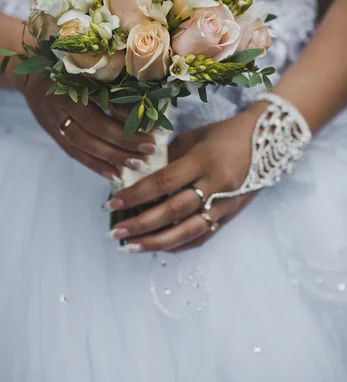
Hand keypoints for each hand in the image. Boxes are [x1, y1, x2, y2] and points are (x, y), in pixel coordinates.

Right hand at [20, 74, 155, 179]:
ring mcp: (54, 118)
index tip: (153, 123)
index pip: (105, 99)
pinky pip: (74, 152)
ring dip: (113, 156)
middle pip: (95, 124)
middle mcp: (63, 99)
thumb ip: (110, 76)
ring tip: (137, 164)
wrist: (30, 71)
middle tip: (150, 148)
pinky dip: (95, 165)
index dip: (129, 113)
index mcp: (75, 77)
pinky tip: (114, 175)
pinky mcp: (52, 131)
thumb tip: (147, 94)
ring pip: (85, 142)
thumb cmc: (68, 63)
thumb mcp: (87, 61)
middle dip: (125, 139)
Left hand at [108, 107, 261, 251]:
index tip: (112, 204)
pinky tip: (159, 247)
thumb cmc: (225, 134)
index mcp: (203, 160)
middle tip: (115, 233)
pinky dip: (180, 245)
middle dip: (140, 225)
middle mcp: (216, 184)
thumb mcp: (194, 138)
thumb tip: (140, 178)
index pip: (163, 182)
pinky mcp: (231, 215)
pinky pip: (203, 236)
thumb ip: (169, 158)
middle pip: (173, 212)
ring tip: (131, 247)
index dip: (135, 195)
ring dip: (157, 243)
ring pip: (188, 231)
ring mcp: (226, 203)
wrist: (270, 140)